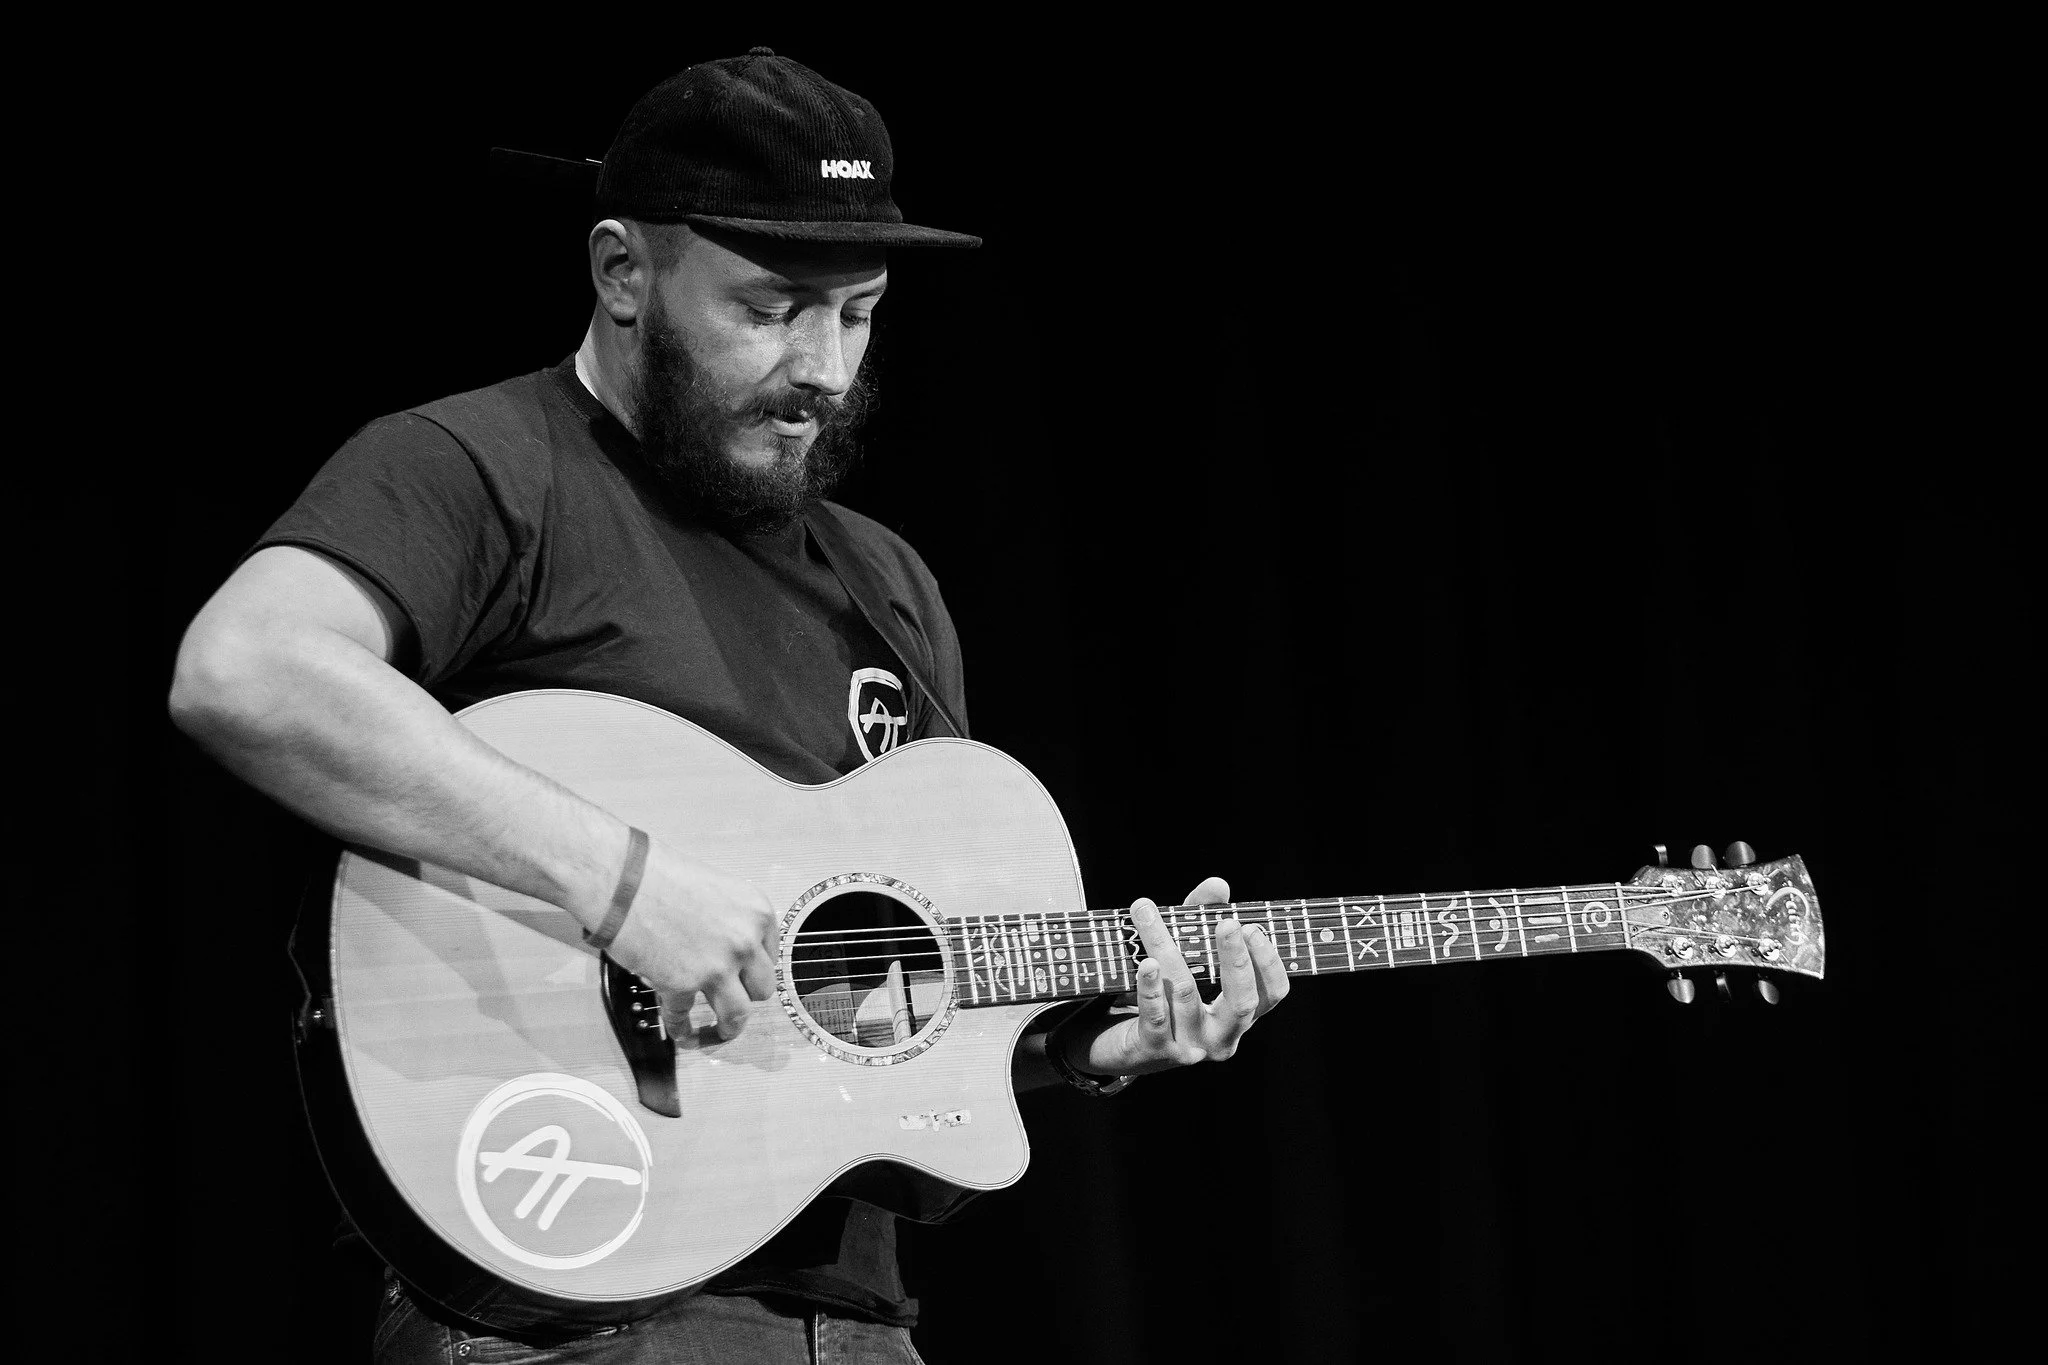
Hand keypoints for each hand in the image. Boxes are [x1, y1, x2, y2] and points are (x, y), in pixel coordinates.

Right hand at [602, 837, 778, 1040]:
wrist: (623, 879)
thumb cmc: (659, 874)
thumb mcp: (716, 889)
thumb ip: (730, 921)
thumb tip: (725, 949)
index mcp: (757, 913)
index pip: (771, 957)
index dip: (753, 970)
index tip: (743, 978)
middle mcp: (745, 942)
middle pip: (762, 989)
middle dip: (745, 996)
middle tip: (730, 999)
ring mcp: (717, 967)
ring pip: (737, 1016)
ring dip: (727, 1028)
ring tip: (718, 1033)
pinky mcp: (682, 986)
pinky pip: (685, 1019)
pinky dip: (681, 1029)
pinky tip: (679, 1031)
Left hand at [1071, 876, 1288, 1076]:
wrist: (1125, 1046)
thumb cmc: (1165, 998)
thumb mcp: (1186, 955)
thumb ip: (1202, 918)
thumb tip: (1218, 885)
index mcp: (1239, 1016)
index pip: (1272, 993)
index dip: (1268, 963)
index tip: (1253, 926)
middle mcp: (1222, 1037)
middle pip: (1242, 1002)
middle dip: (1236, 961)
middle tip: (1227, 924)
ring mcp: (1191, 1048)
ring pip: (1185, 994)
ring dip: (1166, 948)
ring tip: (1148, 914)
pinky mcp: (1156, 1050)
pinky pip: (1156, 1016)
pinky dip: (1150, 988)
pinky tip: (1146, 963)